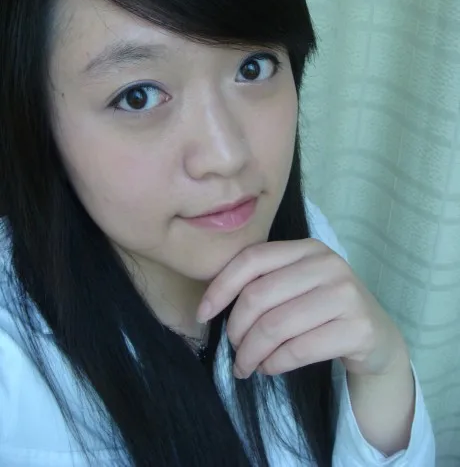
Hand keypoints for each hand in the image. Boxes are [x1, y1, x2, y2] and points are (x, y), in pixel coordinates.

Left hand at [196, 239, 408, 378]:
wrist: (375, 337)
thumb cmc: (323, 310)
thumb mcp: (296, 285)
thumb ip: (263, 283)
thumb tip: (211, 304)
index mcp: (307, 248)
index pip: (252, 259)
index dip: (221, 287)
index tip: (202, 314)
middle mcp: (328, 264)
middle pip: (259, 296)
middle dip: (236, 329)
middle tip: (233, 350)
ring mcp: (346, 294)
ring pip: (276, 326)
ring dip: (251, 353)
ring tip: (245, 365)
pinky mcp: (358, 328)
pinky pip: (298, 349)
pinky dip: (274, 363)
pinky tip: (269, 368)